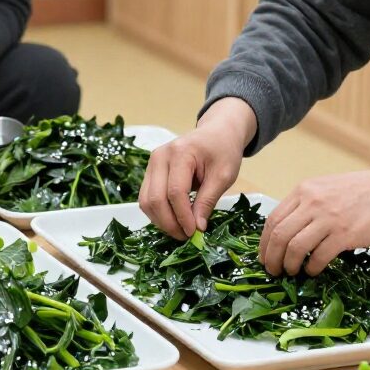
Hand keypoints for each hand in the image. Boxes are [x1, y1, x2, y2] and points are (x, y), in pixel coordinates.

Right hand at [139, 98, 256, 238]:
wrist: (217, 132)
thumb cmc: (223, 150)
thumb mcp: (223, 175)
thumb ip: (208, 200)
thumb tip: (196, 228)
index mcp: (180, 152)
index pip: (175, 192)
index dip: (183, 216)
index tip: (194, 233)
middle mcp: (160, 156)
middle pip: (155, 198)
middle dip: (169, 223)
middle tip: (187, 237)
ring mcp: (152, 163)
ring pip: (146, 201)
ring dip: (161, 221)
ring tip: (181, 231)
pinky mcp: (150, 171)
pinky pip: (147, 198)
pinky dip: (157, 213)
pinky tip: (174, 220)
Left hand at [259, 156, 369, 276]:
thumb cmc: (362, 192)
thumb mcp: (326, 188)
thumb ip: (306, 205)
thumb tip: (287, 232)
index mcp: (304, 190)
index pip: (273, 219)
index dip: (264, 242)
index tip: (264, 256)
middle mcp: (312, 202)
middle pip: (279, 235)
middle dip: (271, 257)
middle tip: (272, 270)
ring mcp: (328, 218)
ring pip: (295, 247)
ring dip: (289, 265)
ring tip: (291, 272)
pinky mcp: (345, 234)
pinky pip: (319, 256)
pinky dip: (312, 267)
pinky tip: (313, 270)